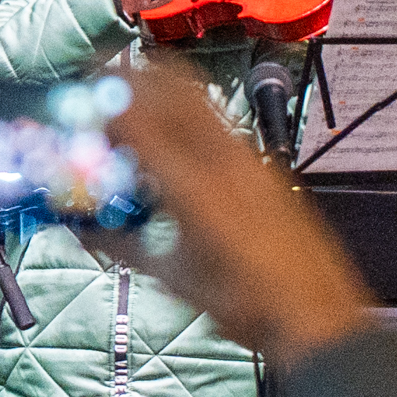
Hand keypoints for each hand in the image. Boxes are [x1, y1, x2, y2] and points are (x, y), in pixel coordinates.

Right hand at [105, 59, 371, 368]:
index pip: (140, 122)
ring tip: (132, 107)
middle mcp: (226, 162)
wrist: (319, 317)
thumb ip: (124, 246)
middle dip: (131, 79)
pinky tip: (175, 147)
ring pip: (200, 99)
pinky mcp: (268, 167)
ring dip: (160, 92)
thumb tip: (83, 229)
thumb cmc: (249, 307)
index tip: (77, 107)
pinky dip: (187, 117)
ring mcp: (252, 159)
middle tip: (100, 89)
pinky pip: (220, 123)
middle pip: (173, 87)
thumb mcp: (176, 281)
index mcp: (196, 191)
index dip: (104, 107)